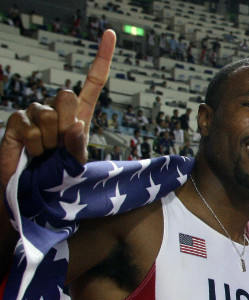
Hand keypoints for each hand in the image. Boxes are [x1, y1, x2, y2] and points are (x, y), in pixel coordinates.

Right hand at [0, 30, 114, 184]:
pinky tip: (31, 154)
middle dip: (67, 125)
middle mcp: (56, 110)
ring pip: (48, 116)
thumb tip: (76, 123)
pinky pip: (29, 128)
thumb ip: (78, 146)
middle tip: (60, 148)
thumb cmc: (58, 178)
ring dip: (49, 143)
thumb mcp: (76, 165)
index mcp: (79, 116)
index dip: (101, 59)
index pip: (92, 83)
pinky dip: (33, 146)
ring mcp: (34, 113)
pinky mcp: (15, 120)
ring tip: (45, 156)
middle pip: (68, 96)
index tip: (109, 34)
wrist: (31, 192)